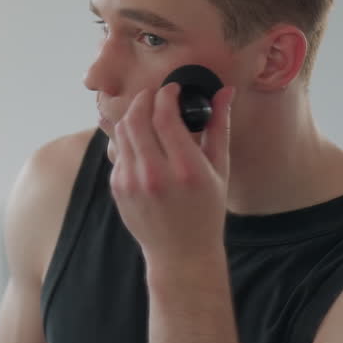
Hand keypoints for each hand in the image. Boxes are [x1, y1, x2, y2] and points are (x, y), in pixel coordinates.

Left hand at [110, 83, 234, 270]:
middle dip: (145, 98)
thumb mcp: (219, 170)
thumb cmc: (206, 211)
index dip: (166, 94)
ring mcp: (131, 182)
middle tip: (155, 96)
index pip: (164, 116)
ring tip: (147, 113)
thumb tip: (225, 92)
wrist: (180, 253)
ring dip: (133, 115)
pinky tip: (142, 140)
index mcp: (185, 169)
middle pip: (137, 118)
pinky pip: (118, 150)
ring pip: (122, 130)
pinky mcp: (117, 187)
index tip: (172, 90)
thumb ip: (219, 127)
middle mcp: (155, 175)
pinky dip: (128, 138)